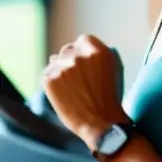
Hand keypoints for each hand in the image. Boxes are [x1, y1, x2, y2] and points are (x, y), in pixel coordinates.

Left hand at [42, 34, 128, 148]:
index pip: (83, 39)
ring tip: (71, 88)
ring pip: (55, 61)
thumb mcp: (114, 69)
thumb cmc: (109, 98)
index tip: (84, 62)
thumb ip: (99, 55)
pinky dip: (52, 82)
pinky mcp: (49, 79)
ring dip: (60, 70)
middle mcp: (81, 56)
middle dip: (70, 61)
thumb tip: (81, 48)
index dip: (82, 50)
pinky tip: (63, 94)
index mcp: (100, 51)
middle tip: (77, 79)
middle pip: (67, 49)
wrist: (101, 122)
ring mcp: (64, 67)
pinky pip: (47, 74)